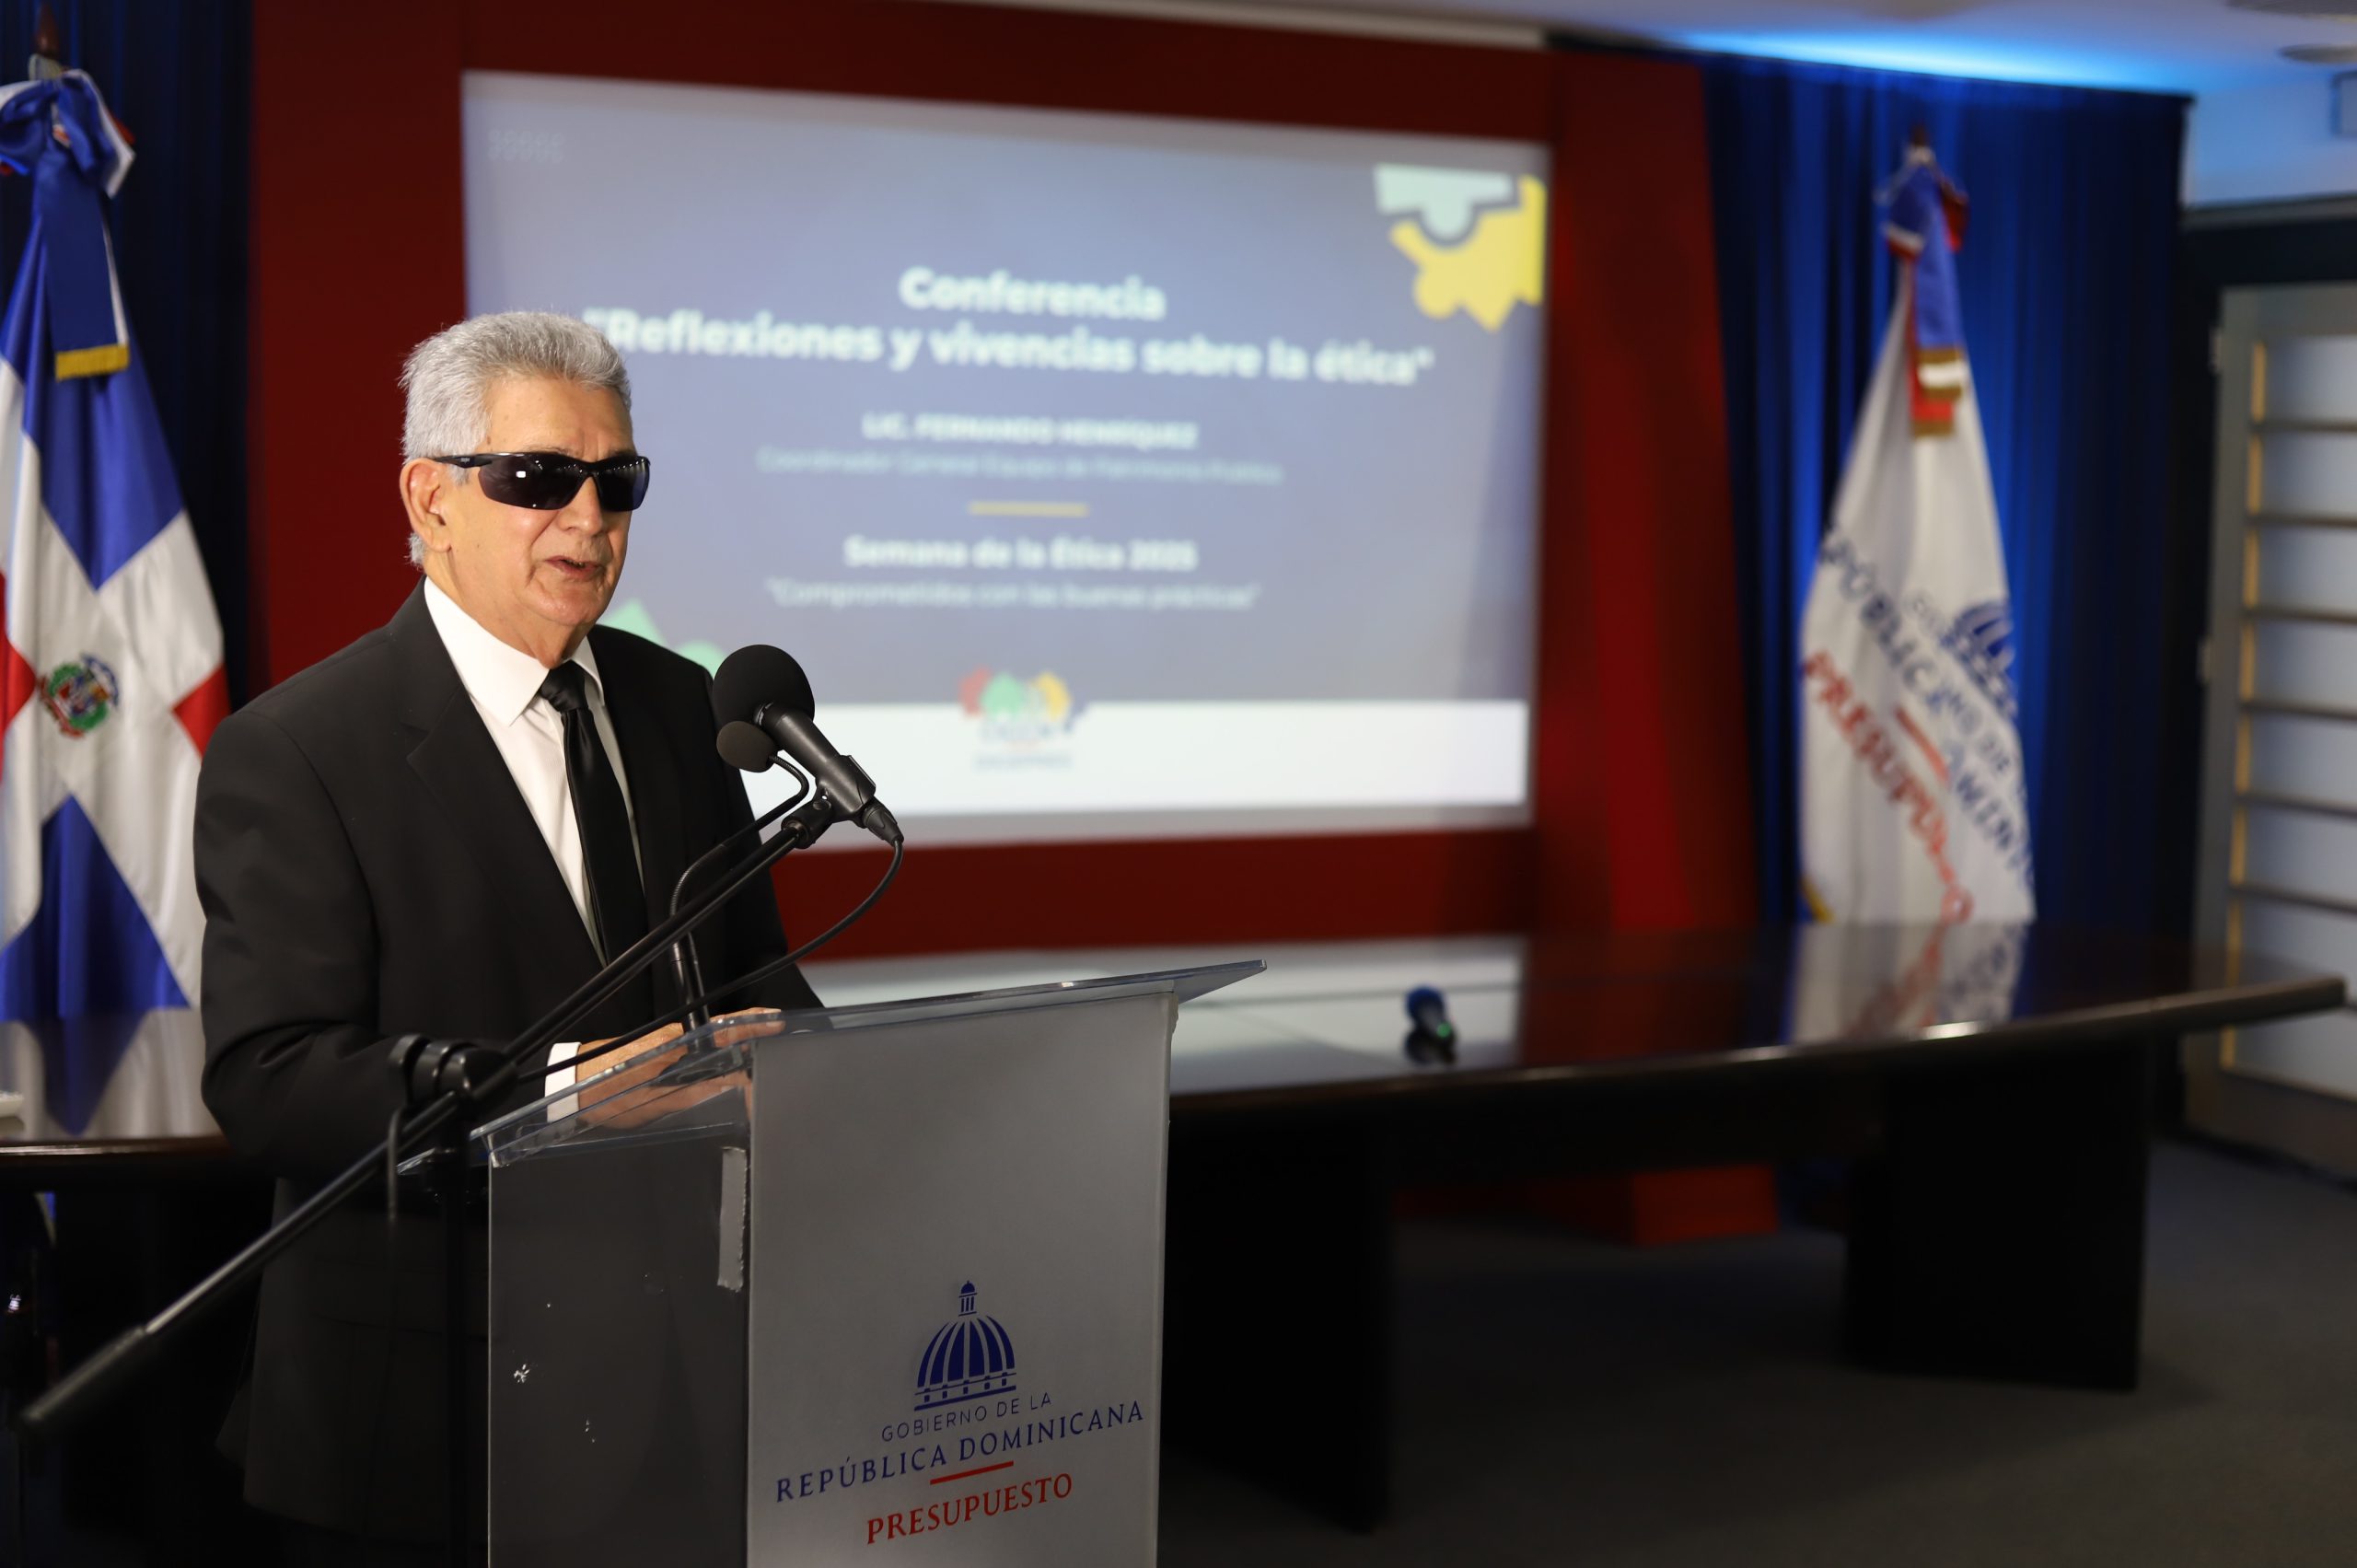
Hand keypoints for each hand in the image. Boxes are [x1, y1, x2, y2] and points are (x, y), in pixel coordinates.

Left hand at [574, 1011, 781, 1127]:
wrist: (572, 1092)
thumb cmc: (606, 1090)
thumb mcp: (656, 1098)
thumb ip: (698, 1090)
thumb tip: (737, 1084)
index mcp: (678, 1041)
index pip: (726, 1027)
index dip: (755, 1024)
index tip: (779, 1024)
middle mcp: (677, 1041)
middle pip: (725, 1038)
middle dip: (754, 1043)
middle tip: (779, 1056)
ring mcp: (670, 1051)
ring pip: (713, 1052)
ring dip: (737, 1060)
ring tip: (760, 1078)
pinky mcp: (663, 1063)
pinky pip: (698, 1064)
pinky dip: (718, 1071)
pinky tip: (726, 1087)